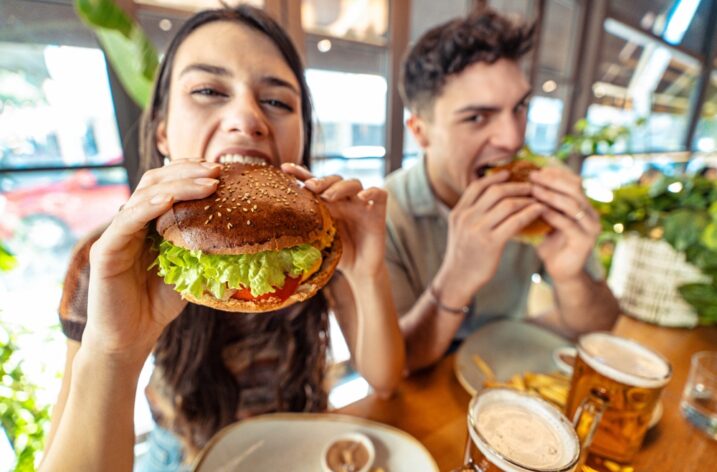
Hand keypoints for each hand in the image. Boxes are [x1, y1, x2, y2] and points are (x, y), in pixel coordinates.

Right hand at [83, 159, 221, 362]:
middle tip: (216, 170)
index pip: (166, 184)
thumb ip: (202, 246)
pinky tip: (169, 200)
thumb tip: (243, 233)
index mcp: (149, 222)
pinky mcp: (106, 251)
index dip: (189, 171)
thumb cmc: (159, 303)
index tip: (218, 169)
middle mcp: (131, 221)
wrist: (131, 337)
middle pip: (155, 181)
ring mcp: (117, 234)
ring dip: (177, 185)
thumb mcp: (189, 268)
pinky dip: (148, 207)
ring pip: (144, 196)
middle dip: (187, 172)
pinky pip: (127, 222)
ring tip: (207, 183)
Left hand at [281, 163, 386, 279]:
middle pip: (334, 179)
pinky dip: (372, 191)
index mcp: (327, 204)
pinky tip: (362, 197)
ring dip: (340, 187)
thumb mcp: (318, 242)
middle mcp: (344, 200)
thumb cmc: (338, 255)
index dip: (300, 174)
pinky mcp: (378, 211)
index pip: (314, 183)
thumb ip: (306, 232)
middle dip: (321, 180)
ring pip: (354, 183)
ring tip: (329, 196)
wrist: (360, 270)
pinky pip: (379, 194)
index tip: (284, 169)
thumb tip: (278, 232)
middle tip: (310, 187)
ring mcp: (361, 204)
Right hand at [434, 170, 544, 303]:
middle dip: (515, 186)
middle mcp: (466, 218)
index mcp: (458, 212)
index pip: (477, 186)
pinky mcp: (491, 243)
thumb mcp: (459, 230)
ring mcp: (478, 230)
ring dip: (526, 199)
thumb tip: (487, 199)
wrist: (457, 279)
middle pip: (495, 192)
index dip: (494, 177)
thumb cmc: (463, 255)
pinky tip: (539, 211)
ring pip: (507, 204)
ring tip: (537, 198)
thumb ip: (470, 214)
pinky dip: (529, 213)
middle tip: (530, 186)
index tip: (509, 173)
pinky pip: (515, 222)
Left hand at [530, 167, 600, 281]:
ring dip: (551, 195)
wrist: (561, 272)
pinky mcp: (585, 242)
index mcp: (584, 206)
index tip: (536, 170)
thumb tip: (524, 182)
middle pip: (575, 189)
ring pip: (572, 205)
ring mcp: (591, 228)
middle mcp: (591, 214)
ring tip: (533, 190)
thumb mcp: (547, 220)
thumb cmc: (551, 244)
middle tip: (533, 176)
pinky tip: (538, 210)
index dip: (556, 174)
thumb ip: (543, 204)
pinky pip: (568, 224)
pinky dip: (553, 215)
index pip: (574, 182)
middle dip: (553, 181)